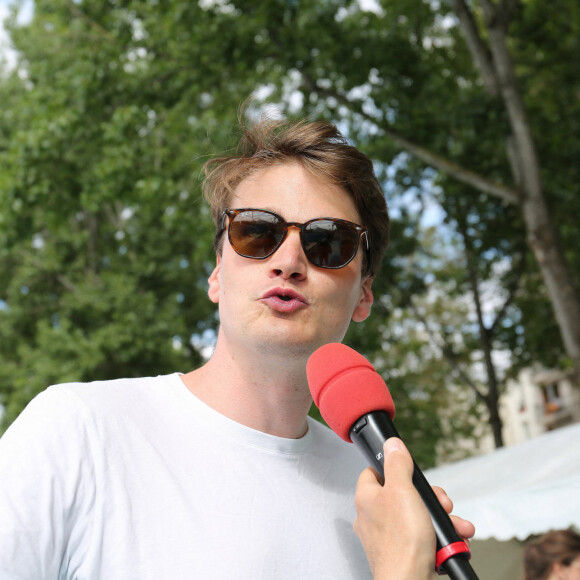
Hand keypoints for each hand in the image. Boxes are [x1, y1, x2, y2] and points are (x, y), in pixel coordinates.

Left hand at [353, 438, 474, 579]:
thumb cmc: (401, 542)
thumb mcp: (402, 490)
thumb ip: (397, 464)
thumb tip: (392, 445)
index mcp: (367, 498)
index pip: (375, 472)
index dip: (394, 468)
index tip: (410, 471)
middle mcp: (374, 518)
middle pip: (404, 495)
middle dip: (430, 499)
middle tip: (442, 503)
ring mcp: (389, 538)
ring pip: (419, 517)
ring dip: (443, 519)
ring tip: (456, 525)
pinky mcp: (405, 554)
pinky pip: (425, 538)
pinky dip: (441, 539)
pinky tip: (454, 540)